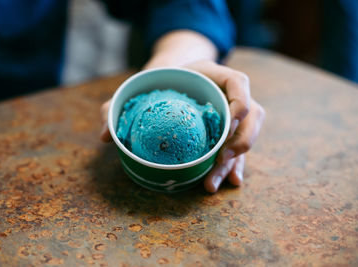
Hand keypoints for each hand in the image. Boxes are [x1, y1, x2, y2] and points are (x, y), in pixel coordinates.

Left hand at [99, 60, 264, 192]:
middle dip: (240, 140)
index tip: (229, 122)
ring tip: (213, 182)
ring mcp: (231, 114)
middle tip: (220, 160)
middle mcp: (228, 95)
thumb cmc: (156, 82)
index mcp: (213, 75)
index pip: (238, 82)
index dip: (240, 101)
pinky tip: (230, 182)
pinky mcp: (228, 132)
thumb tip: (106, 137)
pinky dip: (235, 165)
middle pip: (251, 114)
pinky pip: (238, 149)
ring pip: (247, 135)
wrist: (170, 81)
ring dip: (236, 160)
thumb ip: (118, 106)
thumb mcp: (138, 86)